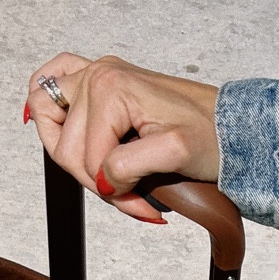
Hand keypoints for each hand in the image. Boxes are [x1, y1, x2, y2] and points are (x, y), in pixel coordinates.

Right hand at [25, 54, 221, 223]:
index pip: (87, 157)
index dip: (111, 190)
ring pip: (49, 121)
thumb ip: (130, 165)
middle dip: (96, 180)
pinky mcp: (99, 82)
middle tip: (129, 195)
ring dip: (72, 155)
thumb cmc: (209, 134)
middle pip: (65, 146)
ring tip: (104, 173)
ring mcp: (96, 75)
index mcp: (110, 87)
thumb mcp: (175, 153)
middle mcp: (98, 75)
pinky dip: (49, 107)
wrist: (229, 125)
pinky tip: (59, 128)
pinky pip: (51, 85)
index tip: (142, 205)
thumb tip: (101, 179)